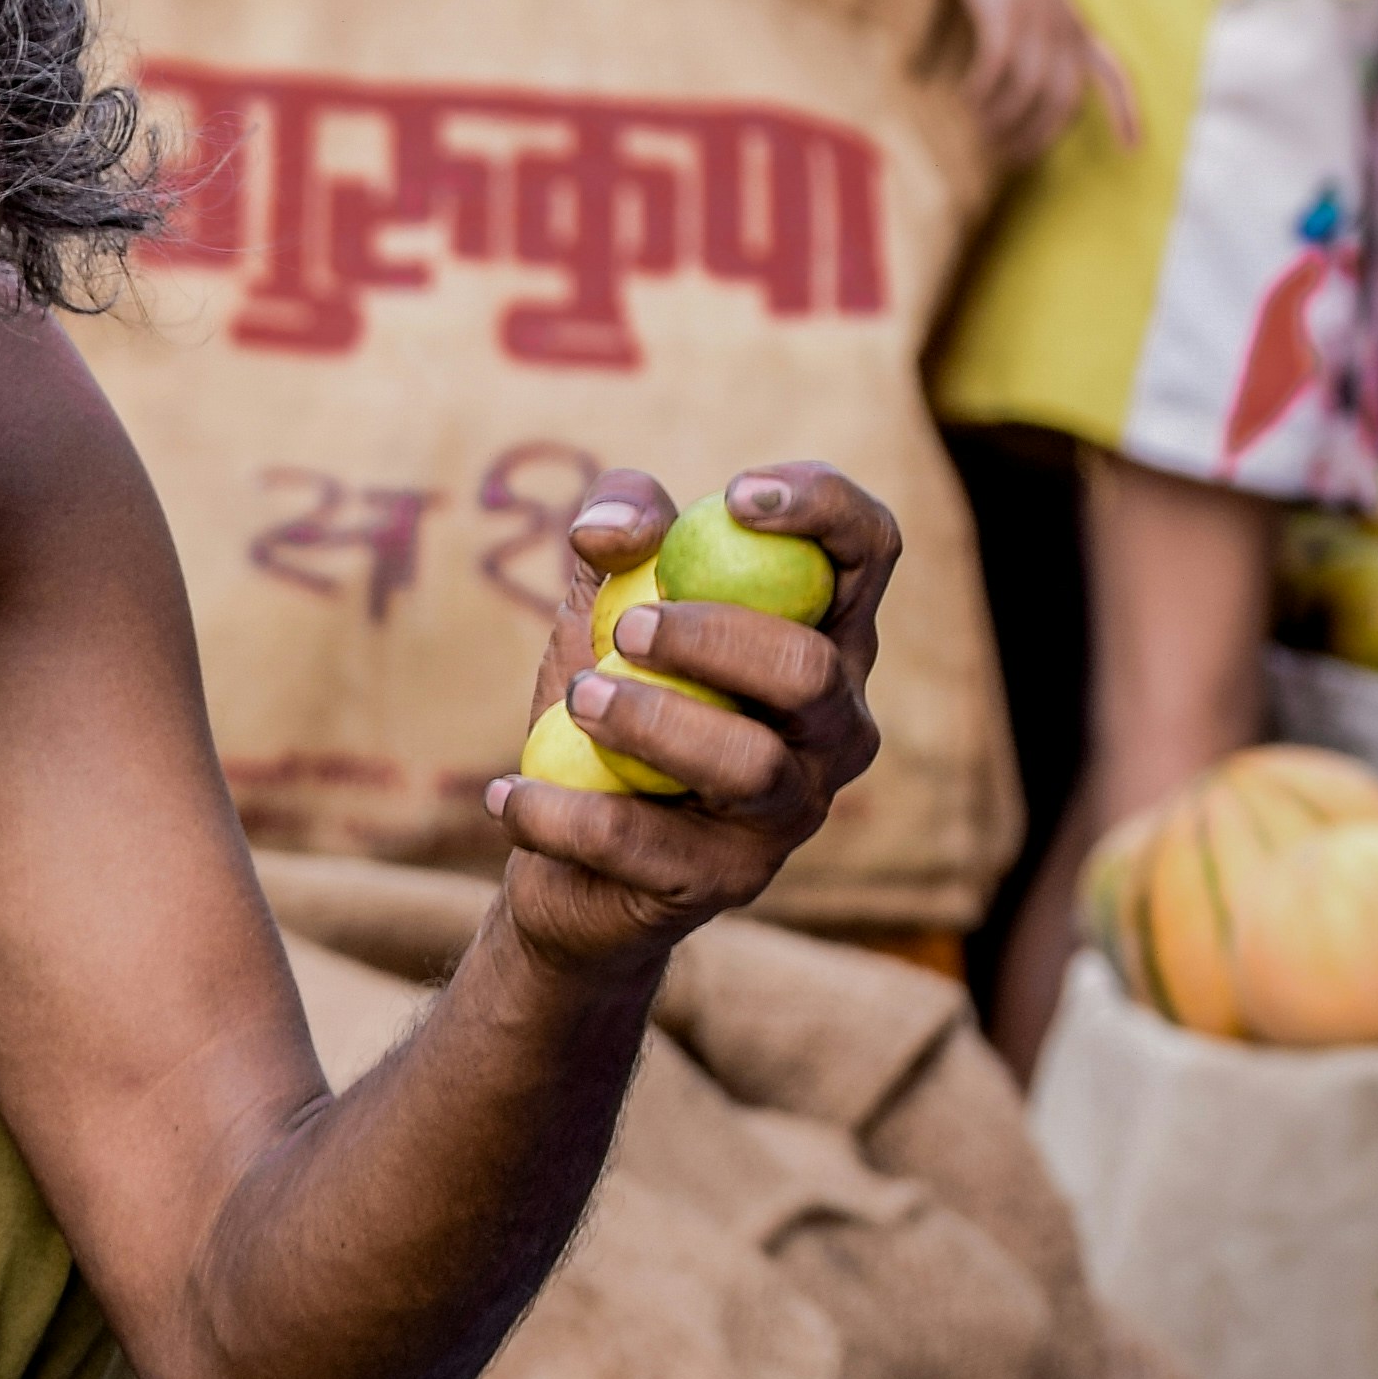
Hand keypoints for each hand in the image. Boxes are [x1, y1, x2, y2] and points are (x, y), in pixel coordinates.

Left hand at [490, 462, 899, 959]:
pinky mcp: (729, 883)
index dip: (823, 509)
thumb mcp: (604, 598)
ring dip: (650, 722)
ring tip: (577, 701)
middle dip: (714, 637)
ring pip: (750, 764)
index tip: (735, 495)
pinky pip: (645, 843)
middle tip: (626, 630)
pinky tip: (507, 794)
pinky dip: (561, 813)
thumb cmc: (612, 698)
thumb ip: (619, 532)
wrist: (565, 851)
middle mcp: (834, 724)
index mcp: (822, 634)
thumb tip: (610, 531)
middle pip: (811, 669)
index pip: (870, 550)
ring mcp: (790, 810)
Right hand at [938, 0, 1127, 158]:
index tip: (1133, 147)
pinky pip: (997, 68)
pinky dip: (981, 90)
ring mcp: (1037, 23)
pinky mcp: (1006, 15)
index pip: (1113, 74)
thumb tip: (1010, 83)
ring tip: (980, 134)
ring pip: (1028, 92)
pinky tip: (964, 97)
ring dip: (1002, 121)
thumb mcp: (1030, 5)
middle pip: (1062, 102)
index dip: (1125, 112)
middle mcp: (1064, 30)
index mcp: (1077, 28)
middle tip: (1010, 159)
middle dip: (1037, 139)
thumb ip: (1029, 40)